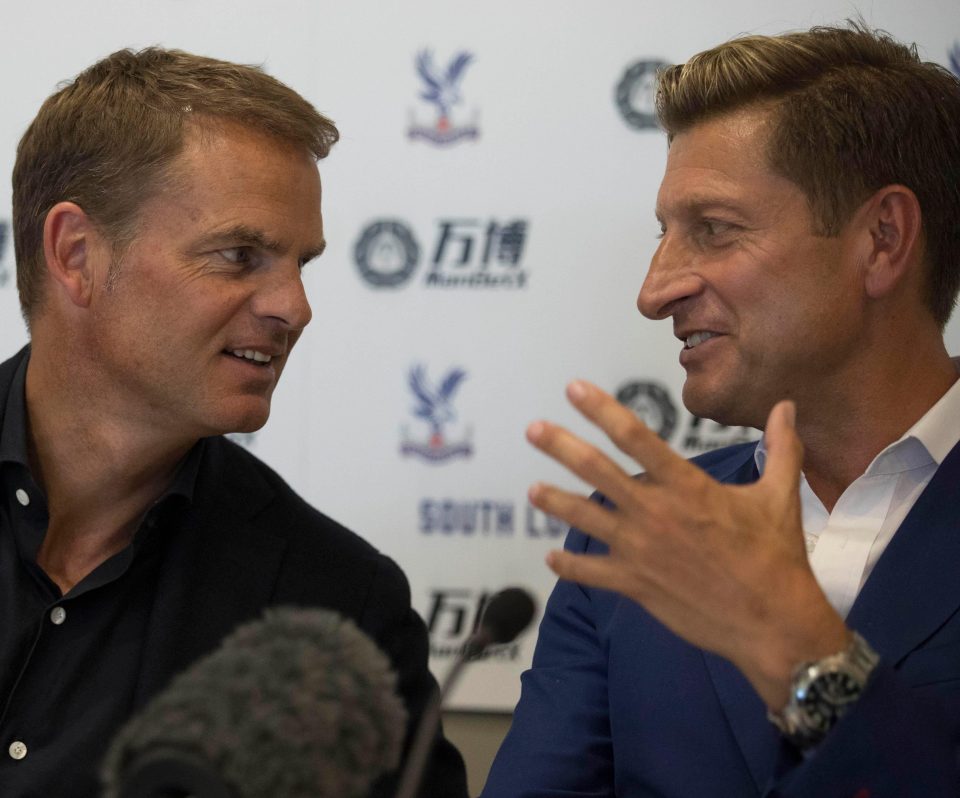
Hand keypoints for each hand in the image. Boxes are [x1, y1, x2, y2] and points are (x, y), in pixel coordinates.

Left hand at [527, 380, 848, 708]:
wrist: (773, 624)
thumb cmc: (777, 558)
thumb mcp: (780, 497)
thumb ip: (781, 447)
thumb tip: (787, 406)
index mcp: (687, 487)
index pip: (636, 437)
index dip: (601, 409)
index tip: (573, 388)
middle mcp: (656, 513)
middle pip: (597, 471)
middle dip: (561, 446)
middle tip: (533, 428)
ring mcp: (641, 550)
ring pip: (585, 519)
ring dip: (555, 502)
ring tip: (532, 491)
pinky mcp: (636, 585)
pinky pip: (592, 573)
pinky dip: (570, 566)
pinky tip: (551, 559)